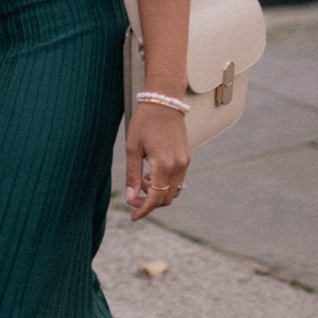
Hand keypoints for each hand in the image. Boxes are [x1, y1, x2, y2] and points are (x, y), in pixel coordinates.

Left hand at [125, 98, 190, 221]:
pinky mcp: (187, 157)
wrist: (164, 101)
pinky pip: (178, 180)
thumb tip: (130, 198)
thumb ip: (132, 175)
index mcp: (163, 164)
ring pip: (173, 191)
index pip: (155, 198)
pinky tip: (150, 173)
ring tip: (141, 181)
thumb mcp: (132, 148)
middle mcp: (178, 166)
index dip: (143, 210)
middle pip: (166, 198)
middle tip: (133, 196)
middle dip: (149, 202)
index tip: (133, 216)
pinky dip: (165, 184)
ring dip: (157, 193)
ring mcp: (185, 162)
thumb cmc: (144, 122)